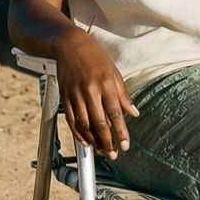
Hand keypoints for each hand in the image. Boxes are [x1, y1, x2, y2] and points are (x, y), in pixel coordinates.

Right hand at [54, 31, 139, 157]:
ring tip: (101, 150)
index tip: (125, 145)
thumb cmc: (95, 57)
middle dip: (108, 141)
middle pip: (99, 123)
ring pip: (85, 124)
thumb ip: (123, 95)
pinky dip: (78, 133)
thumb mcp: (114, 73)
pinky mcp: (65, 97)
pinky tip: (85, 142)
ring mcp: (76, 94)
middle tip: (113, 154)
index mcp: (106, 84)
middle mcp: (91, 91)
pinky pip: (71, 120)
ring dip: (93, 141)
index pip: (115, 114)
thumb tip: (134, 113)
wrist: (70, 45)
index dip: (121, 132)